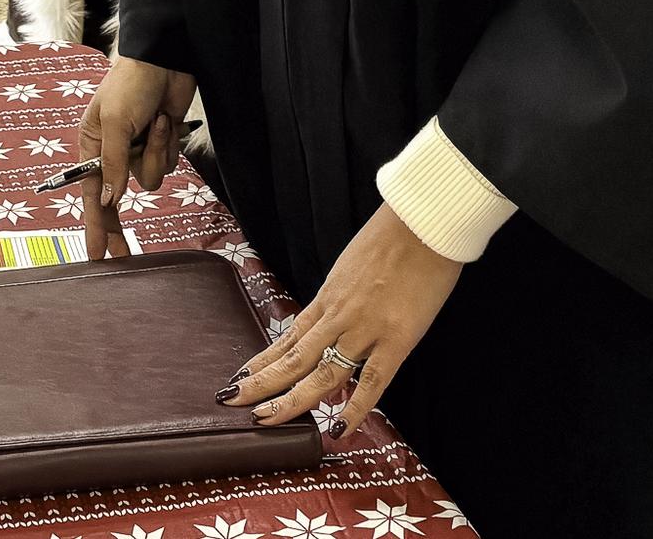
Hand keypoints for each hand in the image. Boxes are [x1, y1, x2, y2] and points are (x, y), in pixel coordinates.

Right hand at [80, 55, 196, 258]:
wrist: (165, 61)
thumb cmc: (130, 85)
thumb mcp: (116, 122)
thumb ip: (112, 165)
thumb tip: (108, 201)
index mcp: (91, 146)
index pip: (89, 194)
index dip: (93, 225)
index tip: (94, 256)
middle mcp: (112, 153)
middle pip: (116, 199)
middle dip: (120, 223)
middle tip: (124, 255)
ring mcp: (137, 151)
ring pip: (149, 179)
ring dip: (156, 153)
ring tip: (157, 123)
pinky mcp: (159, 146)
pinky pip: (166, 164)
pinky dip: (168, 144)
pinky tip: (165, 120)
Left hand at [220, 202, 462, 442]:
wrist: (420, 223)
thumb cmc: (391, 240)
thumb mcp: (353, 266)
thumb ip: (343, 296)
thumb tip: (335, 319)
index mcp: (328, 297)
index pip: (288, 337)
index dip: (263, 360)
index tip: (241, 377)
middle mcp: (338, 315)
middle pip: (293, 357)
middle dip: (261, 382)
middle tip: (232, 401)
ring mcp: (365, 328)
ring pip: (321, 372)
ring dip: (291, 399)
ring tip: (264, 419)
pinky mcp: (396, 338)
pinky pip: (372, 381)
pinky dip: (355, 408)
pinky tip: (338, 429)